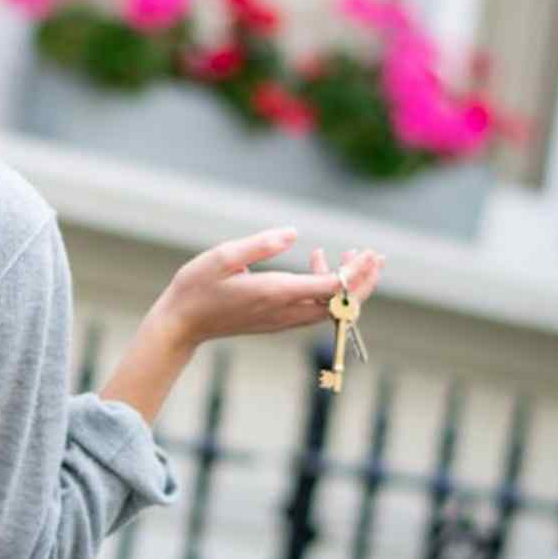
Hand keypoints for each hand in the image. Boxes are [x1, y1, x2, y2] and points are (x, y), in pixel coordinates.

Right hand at [148, 228, 380, 350]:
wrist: (181, 324)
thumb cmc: (197, 287)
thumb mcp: (223, 256)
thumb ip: (261, 244)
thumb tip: (294, 233)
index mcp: (275, 293)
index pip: (331, 289)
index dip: (355, 273)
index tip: (370, 253)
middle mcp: (284, 311)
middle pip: (339, 305)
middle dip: (362, 281)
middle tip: (376, 256)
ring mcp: (282, 320)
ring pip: (329, 309)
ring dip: (346, 285)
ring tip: (351, 255)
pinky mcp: (277, 321)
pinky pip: (314, 309)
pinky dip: (326, 289)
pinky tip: (316, 262)